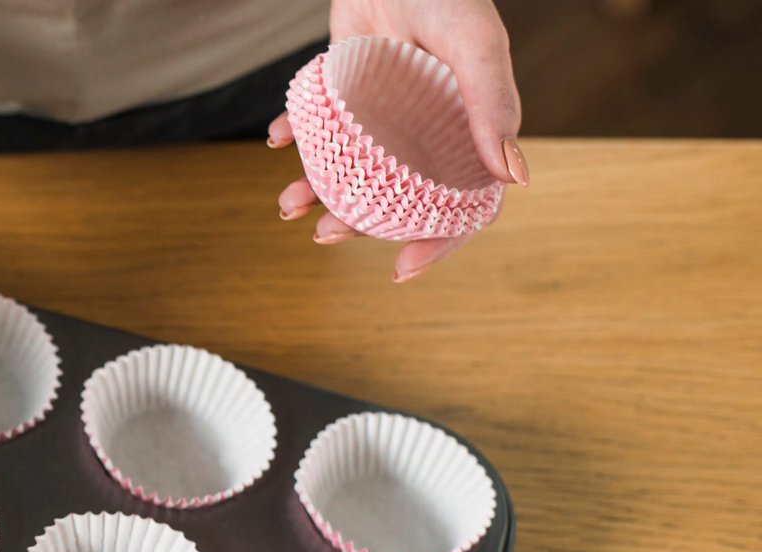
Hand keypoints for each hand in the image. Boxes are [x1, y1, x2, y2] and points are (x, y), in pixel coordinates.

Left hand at [268, 0, 524, 281]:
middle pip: (394, 198)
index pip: (460, 204)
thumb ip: (491, 105)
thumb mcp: (473, 43)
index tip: (401, 269)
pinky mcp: (344, 90)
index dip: (437, 242)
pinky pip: (317, 126)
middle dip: (358, 225)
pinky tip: (275, 141)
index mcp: (465, 131)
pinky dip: (294, 138)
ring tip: (287, 205)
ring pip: (350, 171)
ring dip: (316, 193)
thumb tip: (514, 179)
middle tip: (324, 235)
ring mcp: (381, 113)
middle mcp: (423, 131)